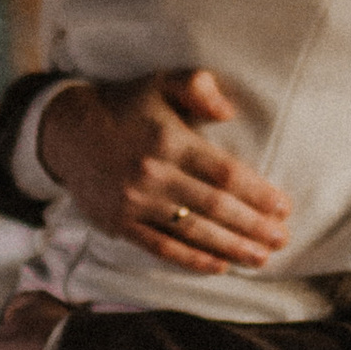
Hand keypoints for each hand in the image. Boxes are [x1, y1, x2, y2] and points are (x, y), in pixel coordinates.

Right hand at [37, 69, 290, 277]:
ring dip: (231, 247)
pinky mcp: (120, 223)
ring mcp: (135, 202)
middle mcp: (153, 174)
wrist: (67, 132)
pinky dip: (192, 259)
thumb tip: (228, 111)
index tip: (283, 207)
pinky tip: (219, 266)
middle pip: (214, 207)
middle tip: (281, 239)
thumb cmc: (126, 106)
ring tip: (260, 258)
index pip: (225, 173)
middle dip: (253, 226)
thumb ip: (197, 87)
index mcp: (169, 140)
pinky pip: (161, 247)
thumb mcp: (161, 83)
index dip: (258, 193)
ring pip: (192, 231)